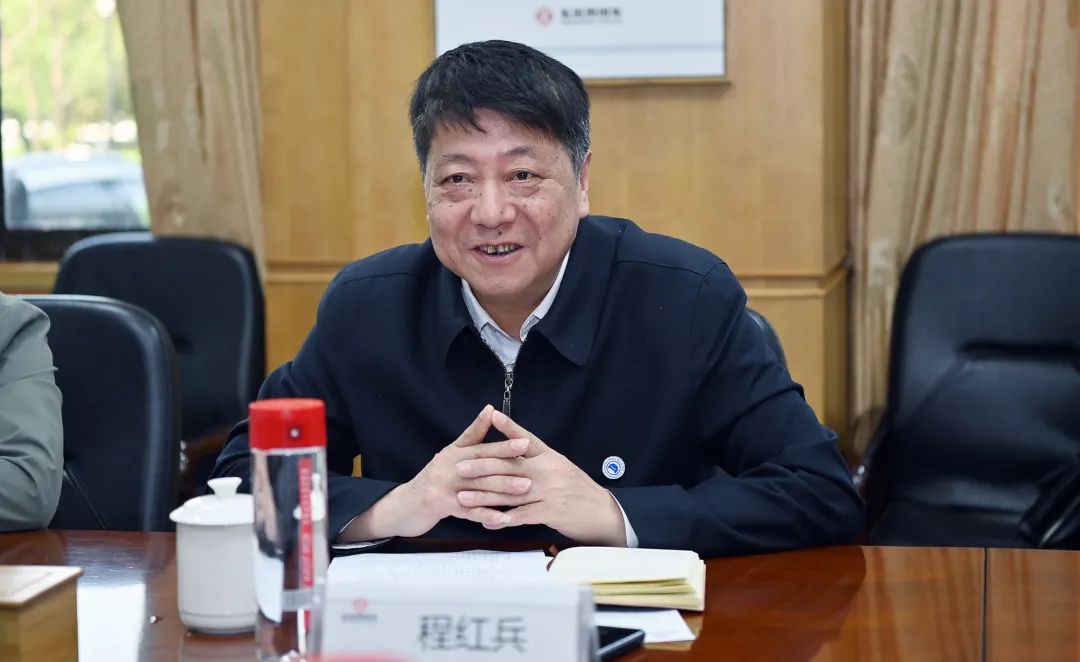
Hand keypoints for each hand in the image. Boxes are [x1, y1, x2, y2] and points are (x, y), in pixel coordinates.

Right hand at [339, 405, 534, 540]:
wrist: (406, 503)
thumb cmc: (435, 477)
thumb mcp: (451, 453)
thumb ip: (472, 434)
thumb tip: (490, 408)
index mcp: (454, 453)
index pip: (481, 446)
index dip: (503, 444)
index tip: (525, 442)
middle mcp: (449, 466)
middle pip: (481, 464)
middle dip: (507, 463)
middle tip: (530, 463)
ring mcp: (445, 486)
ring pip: (478, 487)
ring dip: (502, 488)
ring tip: (524, 488)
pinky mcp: (442, 506)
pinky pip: (469, 511)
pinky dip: (486, 515)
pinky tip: (503, 518)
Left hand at [454, 410, 627, 545]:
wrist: (600, 512)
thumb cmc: (578, 489)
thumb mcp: (560, 466)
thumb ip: (538, 458)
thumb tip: (517, 446)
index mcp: (550, 457)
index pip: (527, 439)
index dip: (509, 427)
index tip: (492, 416)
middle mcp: (548, 471)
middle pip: (510, 466)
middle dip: (482, 466)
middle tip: (461, 467)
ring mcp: (548, 492)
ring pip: (510, 492)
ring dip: (484, 495)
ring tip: (464, 496)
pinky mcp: (549, 512)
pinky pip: (521, 516)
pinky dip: (502, 519)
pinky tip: (487, 520)